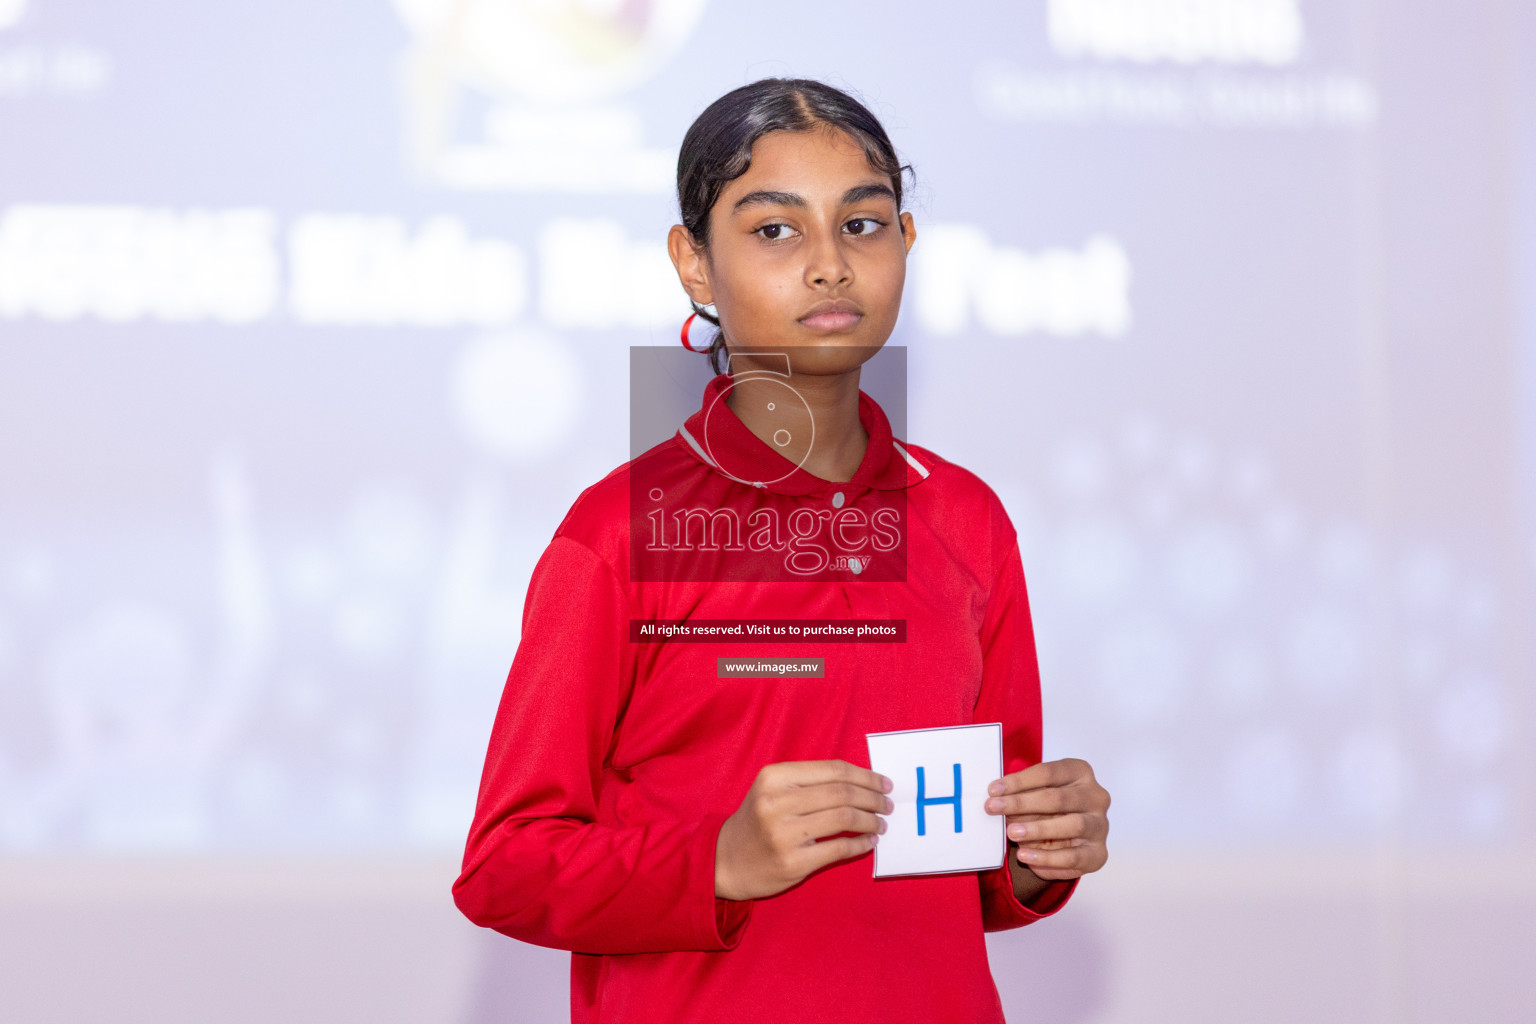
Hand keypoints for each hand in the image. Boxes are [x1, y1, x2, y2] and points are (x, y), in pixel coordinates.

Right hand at [715, 760, 892, 900]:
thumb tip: (864, 781)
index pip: (833, 770)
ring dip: (870, 821)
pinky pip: (839, 849)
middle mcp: (777, 802)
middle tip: (887, 805)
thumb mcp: (773, 789)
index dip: (865, 776)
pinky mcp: (792, 863)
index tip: (884, 783)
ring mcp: (784, 834)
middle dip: (873, 798)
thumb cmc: (758, 820)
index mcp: (774, 777)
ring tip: (880, 824)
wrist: (725, 860)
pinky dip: (860, 844)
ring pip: (844, 819)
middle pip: (842, 793)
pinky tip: (868, 842)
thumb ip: (811, 782)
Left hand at [985, 757, 1109, 881]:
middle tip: (994, 809)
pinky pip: (1073, 857)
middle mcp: (1095, 797)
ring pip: (1072, 825)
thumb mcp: (1035, 795)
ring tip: (1012, 833)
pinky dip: (1047, 858)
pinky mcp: (1098, 853)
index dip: (1019, 781)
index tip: (993, 790)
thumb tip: (997, 799)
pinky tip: (1025, 856)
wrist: (1067, 839)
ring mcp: (1100, 825)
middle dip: (1022, 803)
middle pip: (1058, 798)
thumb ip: (1021, 795)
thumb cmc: (1048, 809)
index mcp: (1080, 773)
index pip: (1048, 773)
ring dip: (1038, 829)